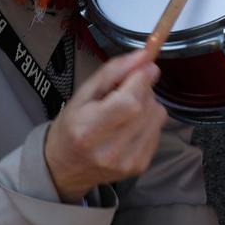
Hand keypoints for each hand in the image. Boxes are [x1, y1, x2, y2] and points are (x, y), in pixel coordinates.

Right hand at [43, 49, 167, 203]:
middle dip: (142, 89)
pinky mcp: (141, 166)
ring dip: (147, 105)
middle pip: (147, 105)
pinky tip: (130, 126)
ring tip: (125, 111)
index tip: (139, 68)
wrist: (65, 168)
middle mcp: (111, 150)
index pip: (130, 100)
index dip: (140, 79)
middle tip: (123, 92)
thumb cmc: (71, 126)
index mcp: (89, 130)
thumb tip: (144, 56)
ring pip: (158, 115)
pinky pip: (159, 129)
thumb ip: (113, 71)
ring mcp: (128, 161)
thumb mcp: (82, 94)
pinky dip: (148, 121)